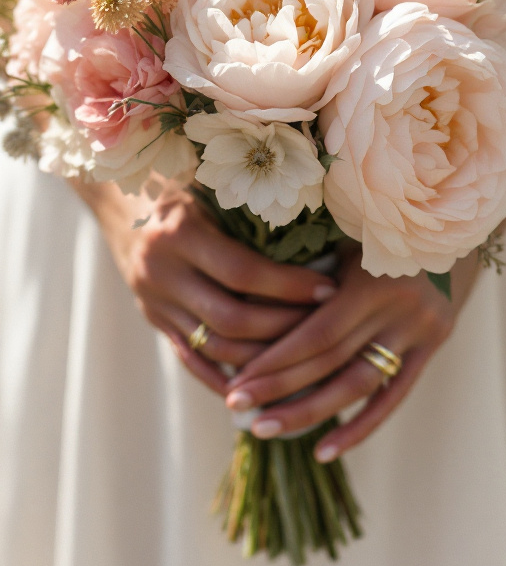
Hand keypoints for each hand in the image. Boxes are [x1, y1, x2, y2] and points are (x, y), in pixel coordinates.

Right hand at [72, 178, 336, 395]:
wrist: (117, 200)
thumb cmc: (181, 182)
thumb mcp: (209, 185)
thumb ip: (248, 208)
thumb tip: (320, 229)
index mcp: (179, 232)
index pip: (242, 272)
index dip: (289, 285)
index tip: (328, 288)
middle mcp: (160, 272)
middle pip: (230, 319)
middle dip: (283, 327)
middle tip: (324, 324)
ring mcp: (153, 303)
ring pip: (214, 348)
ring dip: (262, 358)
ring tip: (304, 352)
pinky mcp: (154, 321)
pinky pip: (192, 360)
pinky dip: (228, 377)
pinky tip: (262, 383)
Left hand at [226, 244, 479, 459]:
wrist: (445, 218)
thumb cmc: (375, 219)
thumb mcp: (343, 231)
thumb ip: (305, 265)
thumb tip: (242, 302)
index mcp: (372, 279)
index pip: (316, 335)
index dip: (275, 362)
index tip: (235, 380)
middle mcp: (400, 309)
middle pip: (331, 363)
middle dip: (279, 389)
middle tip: (235, 407)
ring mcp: (420, 331)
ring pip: (358, 386)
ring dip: (309, 414)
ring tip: (266, 430)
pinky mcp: (433, 345)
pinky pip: (393, 396)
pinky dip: (359, 426)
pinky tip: (324, 451)